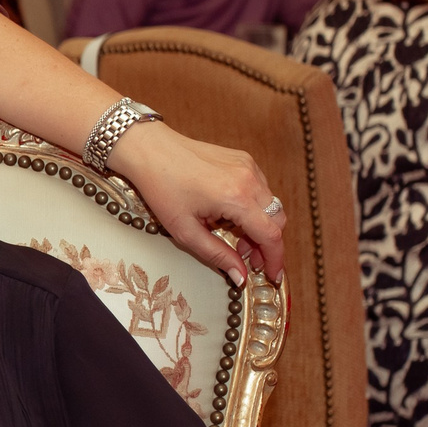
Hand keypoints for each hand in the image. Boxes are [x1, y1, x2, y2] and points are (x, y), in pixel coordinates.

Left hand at [109, 120, 286, 284]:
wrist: (150, 150)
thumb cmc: (162, 187)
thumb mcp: (185, 230)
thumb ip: (217, 255)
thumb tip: (240, 276)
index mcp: (236, 198)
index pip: (271, 235)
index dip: (276, 259)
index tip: (273, 275)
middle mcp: (249, 179)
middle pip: (277, 220)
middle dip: (267, 244)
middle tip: (248, 259)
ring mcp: (248, 166)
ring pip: (271, 205)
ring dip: (259, 226)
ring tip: (234, 237)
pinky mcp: (243, 159)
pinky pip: (260, 189)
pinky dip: (253, 207)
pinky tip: (230, 216)